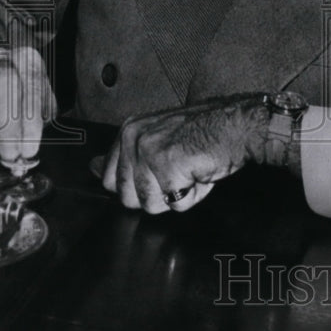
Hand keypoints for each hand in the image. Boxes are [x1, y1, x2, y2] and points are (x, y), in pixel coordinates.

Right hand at [0, 46, 55, 165]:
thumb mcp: (33, 107)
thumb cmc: (13, 102)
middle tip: (8, 153)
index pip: (32, 81)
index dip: (31, 118)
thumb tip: (28, 148)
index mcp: (24, 60)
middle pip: (3, 78)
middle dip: (7, 123)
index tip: (29, 148)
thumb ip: (36, 121)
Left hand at [101, 94, 270, 212]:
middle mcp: (134, 139)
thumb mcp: (158, 137)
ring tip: (191, 171)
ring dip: (176, 196)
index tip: (159, 175)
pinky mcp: (167, 167)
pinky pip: (174, 205)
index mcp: (129, 131)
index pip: (108, 179)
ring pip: (150, 205)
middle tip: (179, 171)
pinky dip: (192, 197)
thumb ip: (124, 155)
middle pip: (127, 198)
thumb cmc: (206, 131)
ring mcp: (149, 153)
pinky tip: (200, 174)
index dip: (136, 187)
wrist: (238, 125)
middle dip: (156, 194)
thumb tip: (92, 168)